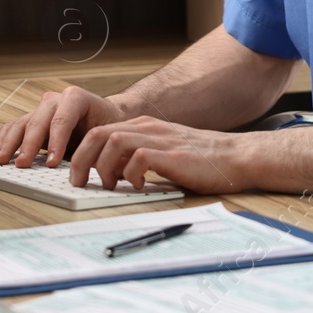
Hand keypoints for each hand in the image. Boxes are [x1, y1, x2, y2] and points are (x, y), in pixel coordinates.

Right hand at [0, 86, 128, 167]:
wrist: (107, 116)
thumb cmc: (108, 125)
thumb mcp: (106, 134)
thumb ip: (93, 148)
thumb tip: (83, 169)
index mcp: (76, 98)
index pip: (62, 120)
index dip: (56, 142)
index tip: (51, 163)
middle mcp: (56, 100)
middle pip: (38, 121)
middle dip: (29, 145)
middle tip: (22, 165)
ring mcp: (42, 109)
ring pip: (22, 123)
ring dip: (10, 143)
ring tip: (2, 160)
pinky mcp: (33, 119)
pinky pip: (14, 126)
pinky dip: (5, 139)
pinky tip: (0, 152)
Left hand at [66, 116, 252, 194]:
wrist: (235, 156)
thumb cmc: (201, 160)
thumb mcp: (164, 151)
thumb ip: (139, 156)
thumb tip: (112, 175)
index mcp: (143, 127)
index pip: (99, 132)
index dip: (82, 153)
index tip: (77, 175)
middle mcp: (148, 128)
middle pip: (98, 134)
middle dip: (81, 160)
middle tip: (78, 182)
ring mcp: (159, 139)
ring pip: (112, 142)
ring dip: (102, 167)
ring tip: (108, 185)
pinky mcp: (171, 154)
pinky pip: (137, 157)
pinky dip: (129, 174)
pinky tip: (137, 185)